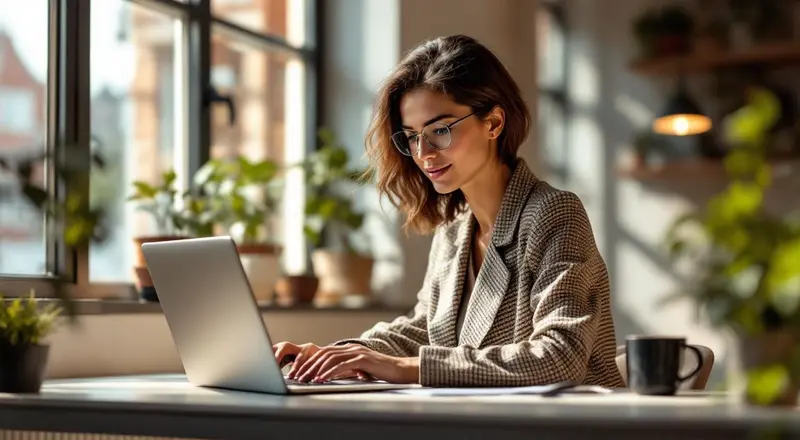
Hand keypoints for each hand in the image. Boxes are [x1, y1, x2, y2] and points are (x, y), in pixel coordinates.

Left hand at [291, 343, 419, 383]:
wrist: (399, 370)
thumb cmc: (379, 372)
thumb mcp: (358, 369)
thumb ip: (345, 369)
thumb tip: (327, 375)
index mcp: (348, 349)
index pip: (323, 353)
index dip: (309, 362)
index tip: (299, 372)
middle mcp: (350, 348)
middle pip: (323, 354)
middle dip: (308, 366)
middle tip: (297, 377)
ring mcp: (357, 352)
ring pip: (330, 358)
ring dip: (316, 370)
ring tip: (307, 379)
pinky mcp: (363, 359)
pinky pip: (342, 365)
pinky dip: (330, 372)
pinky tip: (322, 379)